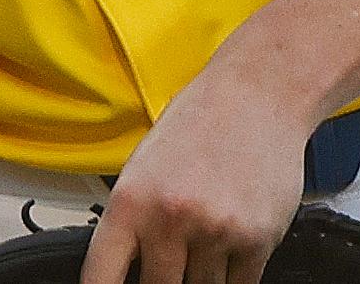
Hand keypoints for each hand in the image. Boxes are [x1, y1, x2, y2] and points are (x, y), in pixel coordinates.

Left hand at [85, 62, 310, 283]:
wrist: (258, 94)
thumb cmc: (200, 122)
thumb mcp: (145, 165)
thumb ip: (134, 221)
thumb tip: (125, 269)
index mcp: (131, 201)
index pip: (101, 277)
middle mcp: (169, 219)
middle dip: (162, 282)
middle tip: (171, 260)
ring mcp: (214, 232)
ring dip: (200, 278)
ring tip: (205, 238)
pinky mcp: (257, 240)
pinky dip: (233, 278)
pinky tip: (230, 250)